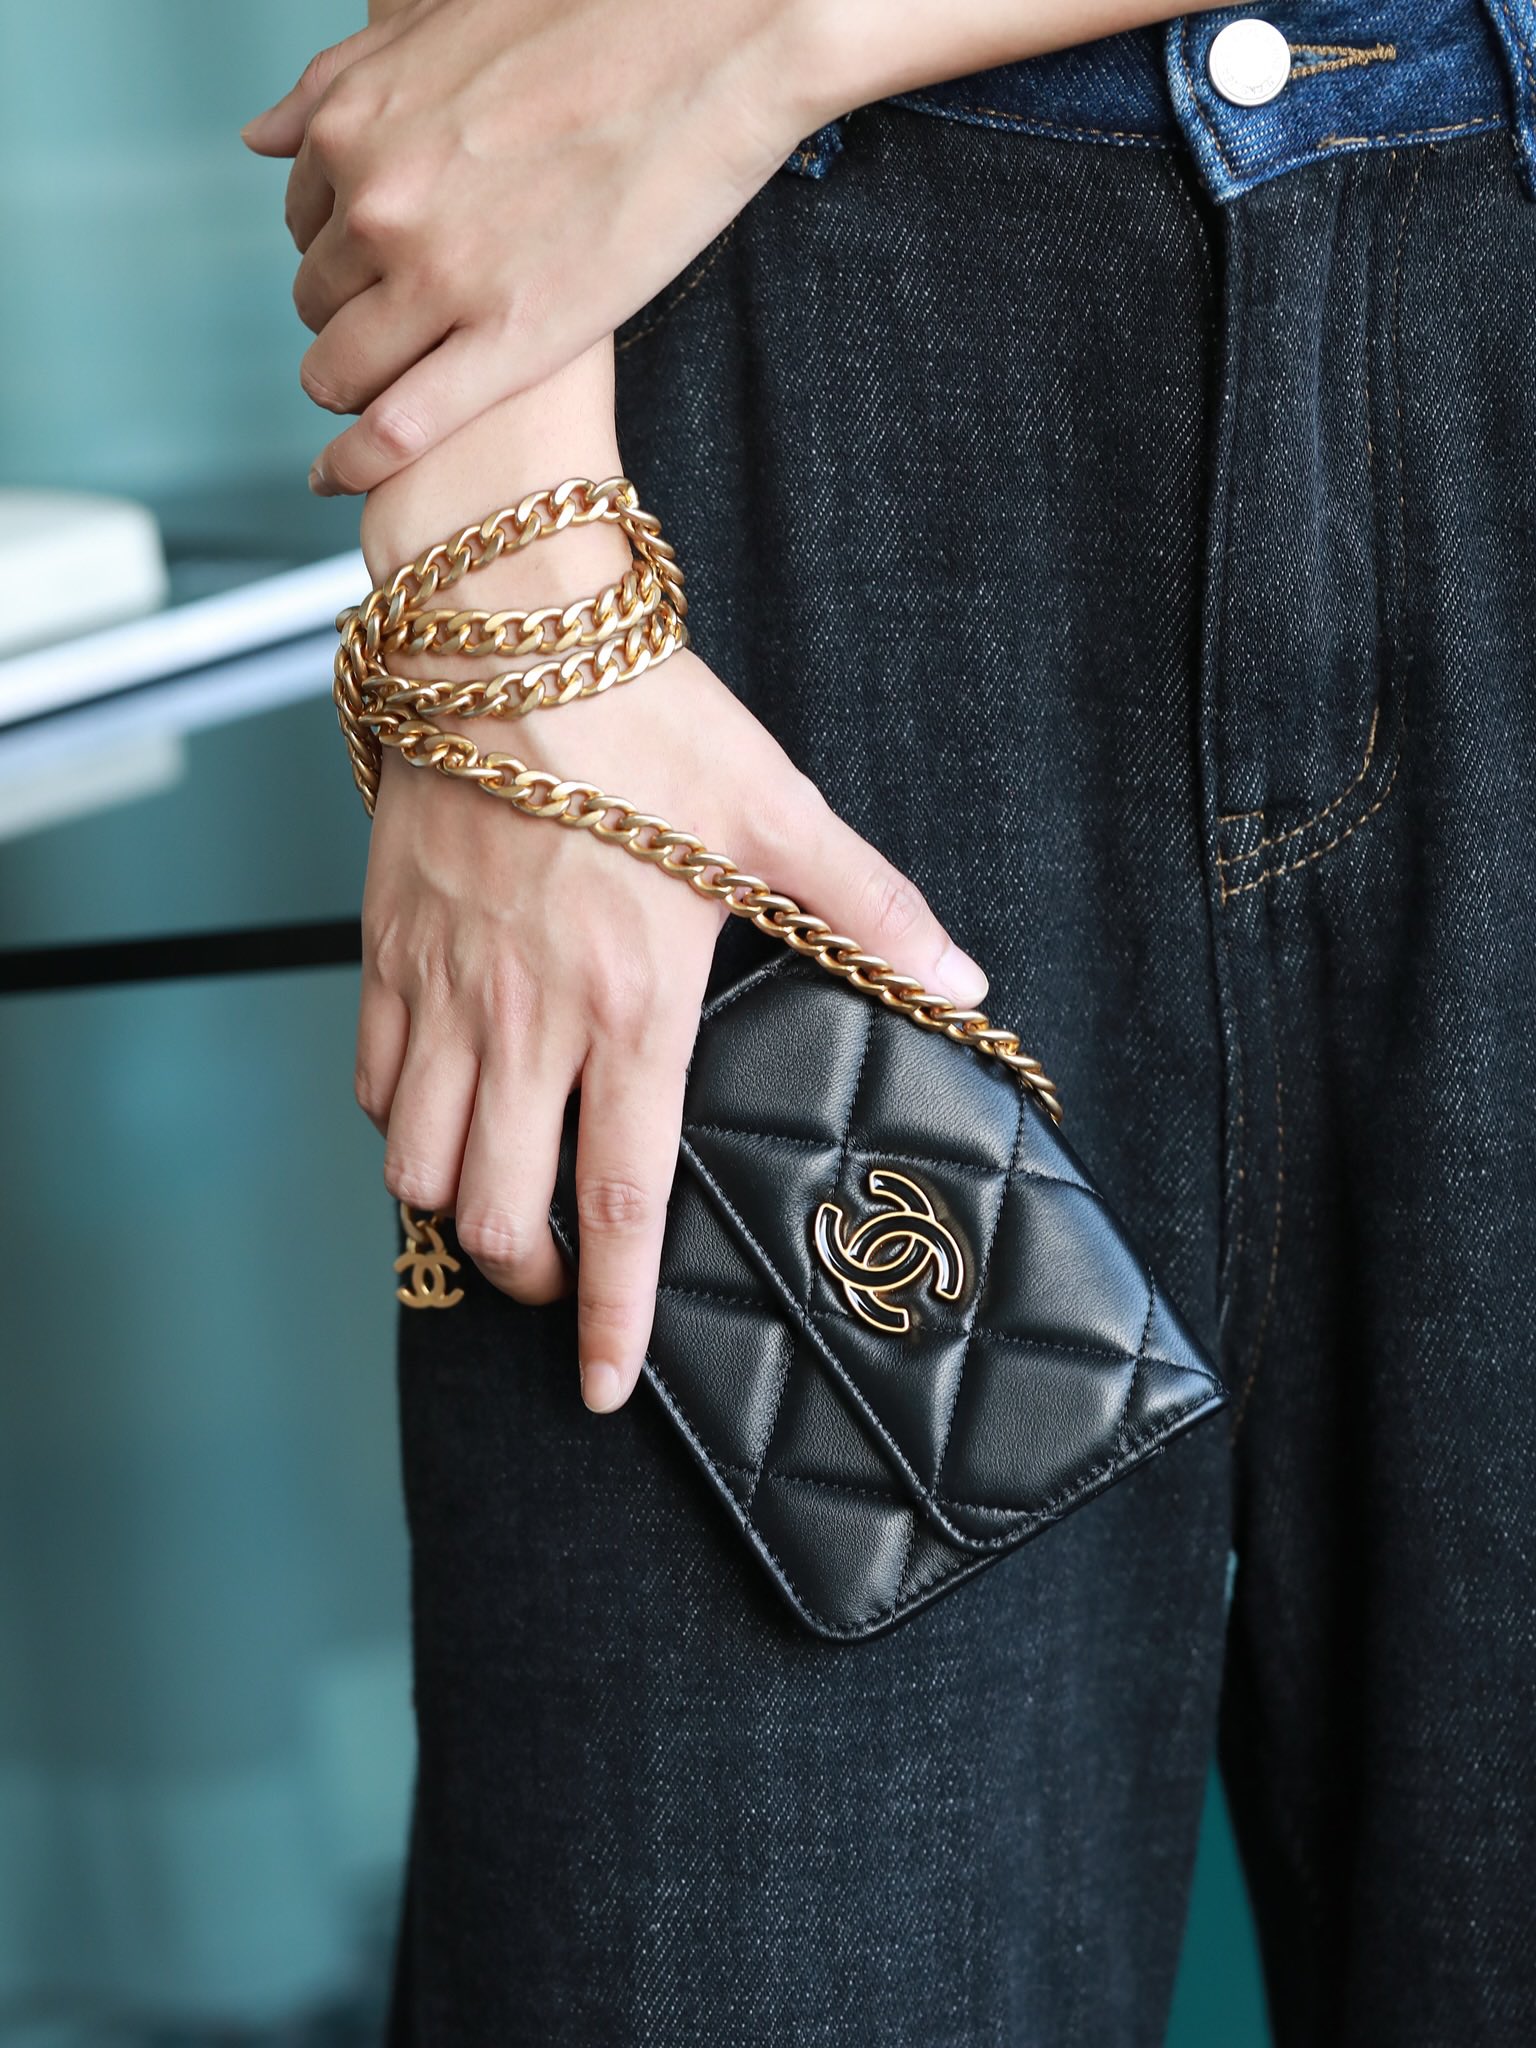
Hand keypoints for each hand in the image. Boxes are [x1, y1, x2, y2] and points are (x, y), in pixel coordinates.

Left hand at [241, 0, 824, 497]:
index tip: (375, 270)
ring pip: (342, 369)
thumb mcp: (438, 27)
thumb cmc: (596, 18)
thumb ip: (343, 84)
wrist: (716, 36)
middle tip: (401, 331)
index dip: (338, 251)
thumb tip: (263, 136)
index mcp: (356, 126)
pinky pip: (399, 428)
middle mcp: (379, 202)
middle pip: (319, 298)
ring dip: (353, 388)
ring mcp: (440, 277)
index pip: (305, 220)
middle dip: (348, 318)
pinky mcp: (509, 342)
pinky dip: (360, 461)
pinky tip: (345, 476)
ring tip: (386, 398)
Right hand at [356, 639, 989, 1413]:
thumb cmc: (643, 720)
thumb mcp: (775, 812)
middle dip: (531, 1277)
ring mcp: (444, 989)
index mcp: (632, 1005)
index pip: (622, 1199)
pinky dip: (397, 1124)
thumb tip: (962, 981)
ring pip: (415, 1166)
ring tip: (502, 1200)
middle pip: (498, 1212)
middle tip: (566, 1274)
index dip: (614, 1313)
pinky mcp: (386, 949)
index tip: (607, 1384)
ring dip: (458, 1208)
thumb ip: (869, 910)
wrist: (501, 630)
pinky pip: (369, 1080)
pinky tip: (439, 1106)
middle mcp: (526, 1018)